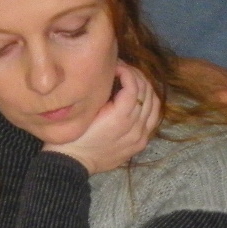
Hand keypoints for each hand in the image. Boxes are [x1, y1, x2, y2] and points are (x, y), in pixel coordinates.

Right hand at [43, 62, 160, 174]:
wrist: (72, 162)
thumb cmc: (72, 134)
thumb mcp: (84, 110)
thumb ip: (102, 92)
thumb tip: (110, 72)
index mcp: (120, 118)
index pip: (133, 85)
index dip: (126, 70)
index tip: (115, 65)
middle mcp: (134, 127)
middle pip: (146, 92)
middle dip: (135, 75)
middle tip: (123, 69)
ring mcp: (140, 136)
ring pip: (154, 103)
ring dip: (145, 87)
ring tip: (132, 80)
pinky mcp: (140, 143)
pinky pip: (154, 118)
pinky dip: (150, 103)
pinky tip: (140, 97)